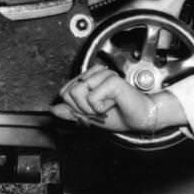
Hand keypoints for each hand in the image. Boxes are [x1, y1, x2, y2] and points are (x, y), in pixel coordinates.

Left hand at [51, 65, 176, 133]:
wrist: (139, 119)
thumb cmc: (119, 115)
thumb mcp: (89, 118)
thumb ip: (71, 112)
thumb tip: (53, 109)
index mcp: (88, 80)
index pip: (64, 92)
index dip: (74, 107)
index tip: (90, 111)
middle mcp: (94, 75)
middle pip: (69, 92)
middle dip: (82, 108)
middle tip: (99, 110)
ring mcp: (103, 76)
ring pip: (78, 93)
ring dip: (92, 109)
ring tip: (106, 107)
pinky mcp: (111, 80)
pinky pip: (92, 98)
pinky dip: (102, 107)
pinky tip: (113, 104)